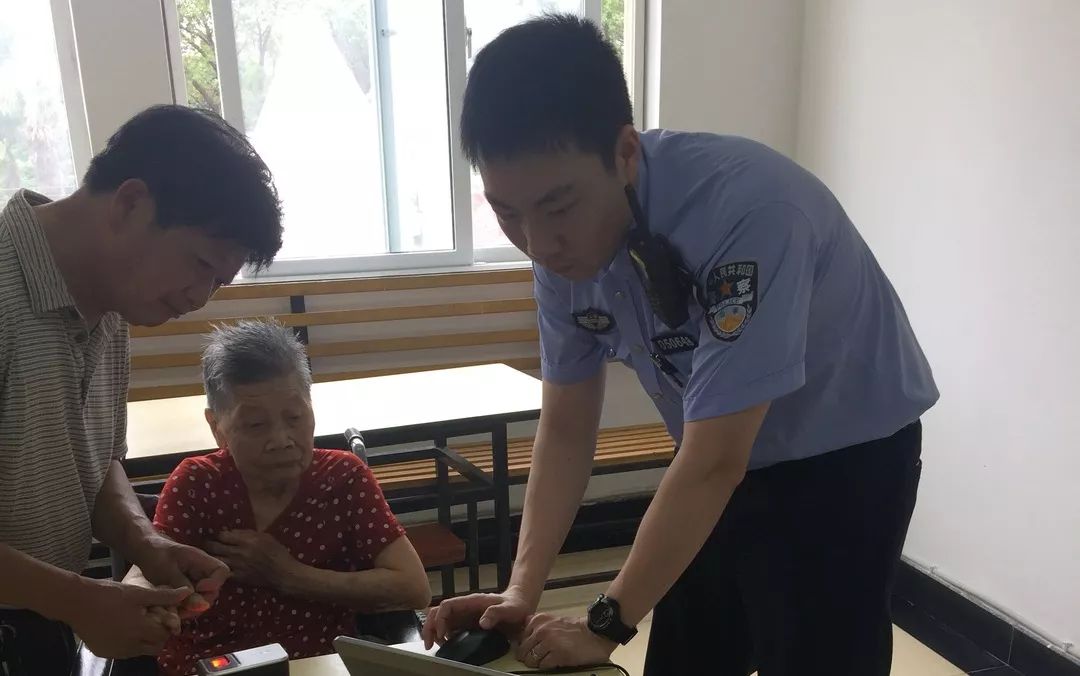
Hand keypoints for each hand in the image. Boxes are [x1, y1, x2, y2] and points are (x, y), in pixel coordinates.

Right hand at [66, 578, 190, 658]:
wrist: (77, 601)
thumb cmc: (110, 594)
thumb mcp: (139, 593)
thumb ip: (165, 596)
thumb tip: (188, 592)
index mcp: (140, 630)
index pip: (164, 636)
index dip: (167, 625)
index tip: (162, 614)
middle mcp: (129, 646)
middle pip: (154, 647)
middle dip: (158, 635)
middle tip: (151, 619)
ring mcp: (115, 651)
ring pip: (139, 651)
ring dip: (143, 640)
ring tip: (136, 621)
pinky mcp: (103, 652)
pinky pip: (123, 652)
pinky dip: (128, 643)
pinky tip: (122, 627)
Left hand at [132, 535, 228, 616]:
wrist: (144, 551)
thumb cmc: (155, 555)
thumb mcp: (166, 570)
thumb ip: (182, 585)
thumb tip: (201, 604)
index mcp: (201, 560)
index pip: (222, 571)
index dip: (214, 583)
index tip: (197, 589)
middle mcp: (202, 571)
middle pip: (213, 589)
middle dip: (201, 602)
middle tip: (182, 609)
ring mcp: (196, 580)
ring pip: (203, 598)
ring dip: (191, 608)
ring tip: (175, 612)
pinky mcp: (187, 589)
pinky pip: (192, 601)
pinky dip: (183, 608)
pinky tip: (171, 611)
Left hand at [205, 529, 296, 587]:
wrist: (283, 573)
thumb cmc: (277, 552)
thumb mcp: (266, 537)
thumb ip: (248, 533)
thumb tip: (231, 532)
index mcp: (247, 540)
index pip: (223, 535)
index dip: (216, 534)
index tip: (214, 534)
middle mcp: (239, 552)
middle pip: (215, 546)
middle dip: (208, 544)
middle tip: (205, 543)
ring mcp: (237, 565)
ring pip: (215, 560)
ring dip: (209, 557)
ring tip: (204, 555)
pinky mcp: (238, 577)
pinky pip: (222, 573)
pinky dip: (215, 570)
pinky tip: (212, 568)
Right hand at [422, 586, 533, 649]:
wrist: (521, 605)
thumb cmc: (515, 605)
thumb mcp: (509, 609)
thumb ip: (497, 613)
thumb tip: (483, 622)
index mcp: (472, 601)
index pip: (448, 606)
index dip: (441, 619)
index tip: (443, 635)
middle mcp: (464, 608)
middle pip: (439, 612)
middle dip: (430, 626)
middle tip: (429, 644)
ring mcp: (464, 616)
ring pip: (441, 620)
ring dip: (434, 631)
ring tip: (434, 646)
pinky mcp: (467, 624)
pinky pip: (449, 628)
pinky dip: (443, 636)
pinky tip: (445, 645)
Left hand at [516, 613, 616, 668]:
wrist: (595, 633)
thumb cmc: (576, 629)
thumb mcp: (552, 620)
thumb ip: (537, 625)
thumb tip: (522, 637)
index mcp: (538, 620)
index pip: (520, 638)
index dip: (524, 647)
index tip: (528, 650)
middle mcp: (541, 630)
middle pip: (523, 650)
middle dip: (528, 657)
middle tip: (535, 659)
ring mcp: (549, 642)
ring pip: (531, 660)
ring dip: (536, 663)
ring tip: (546, 661)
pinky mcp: (558, 655)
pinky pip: (543, 666)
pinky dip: (546, 667)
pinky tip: (553, 662)